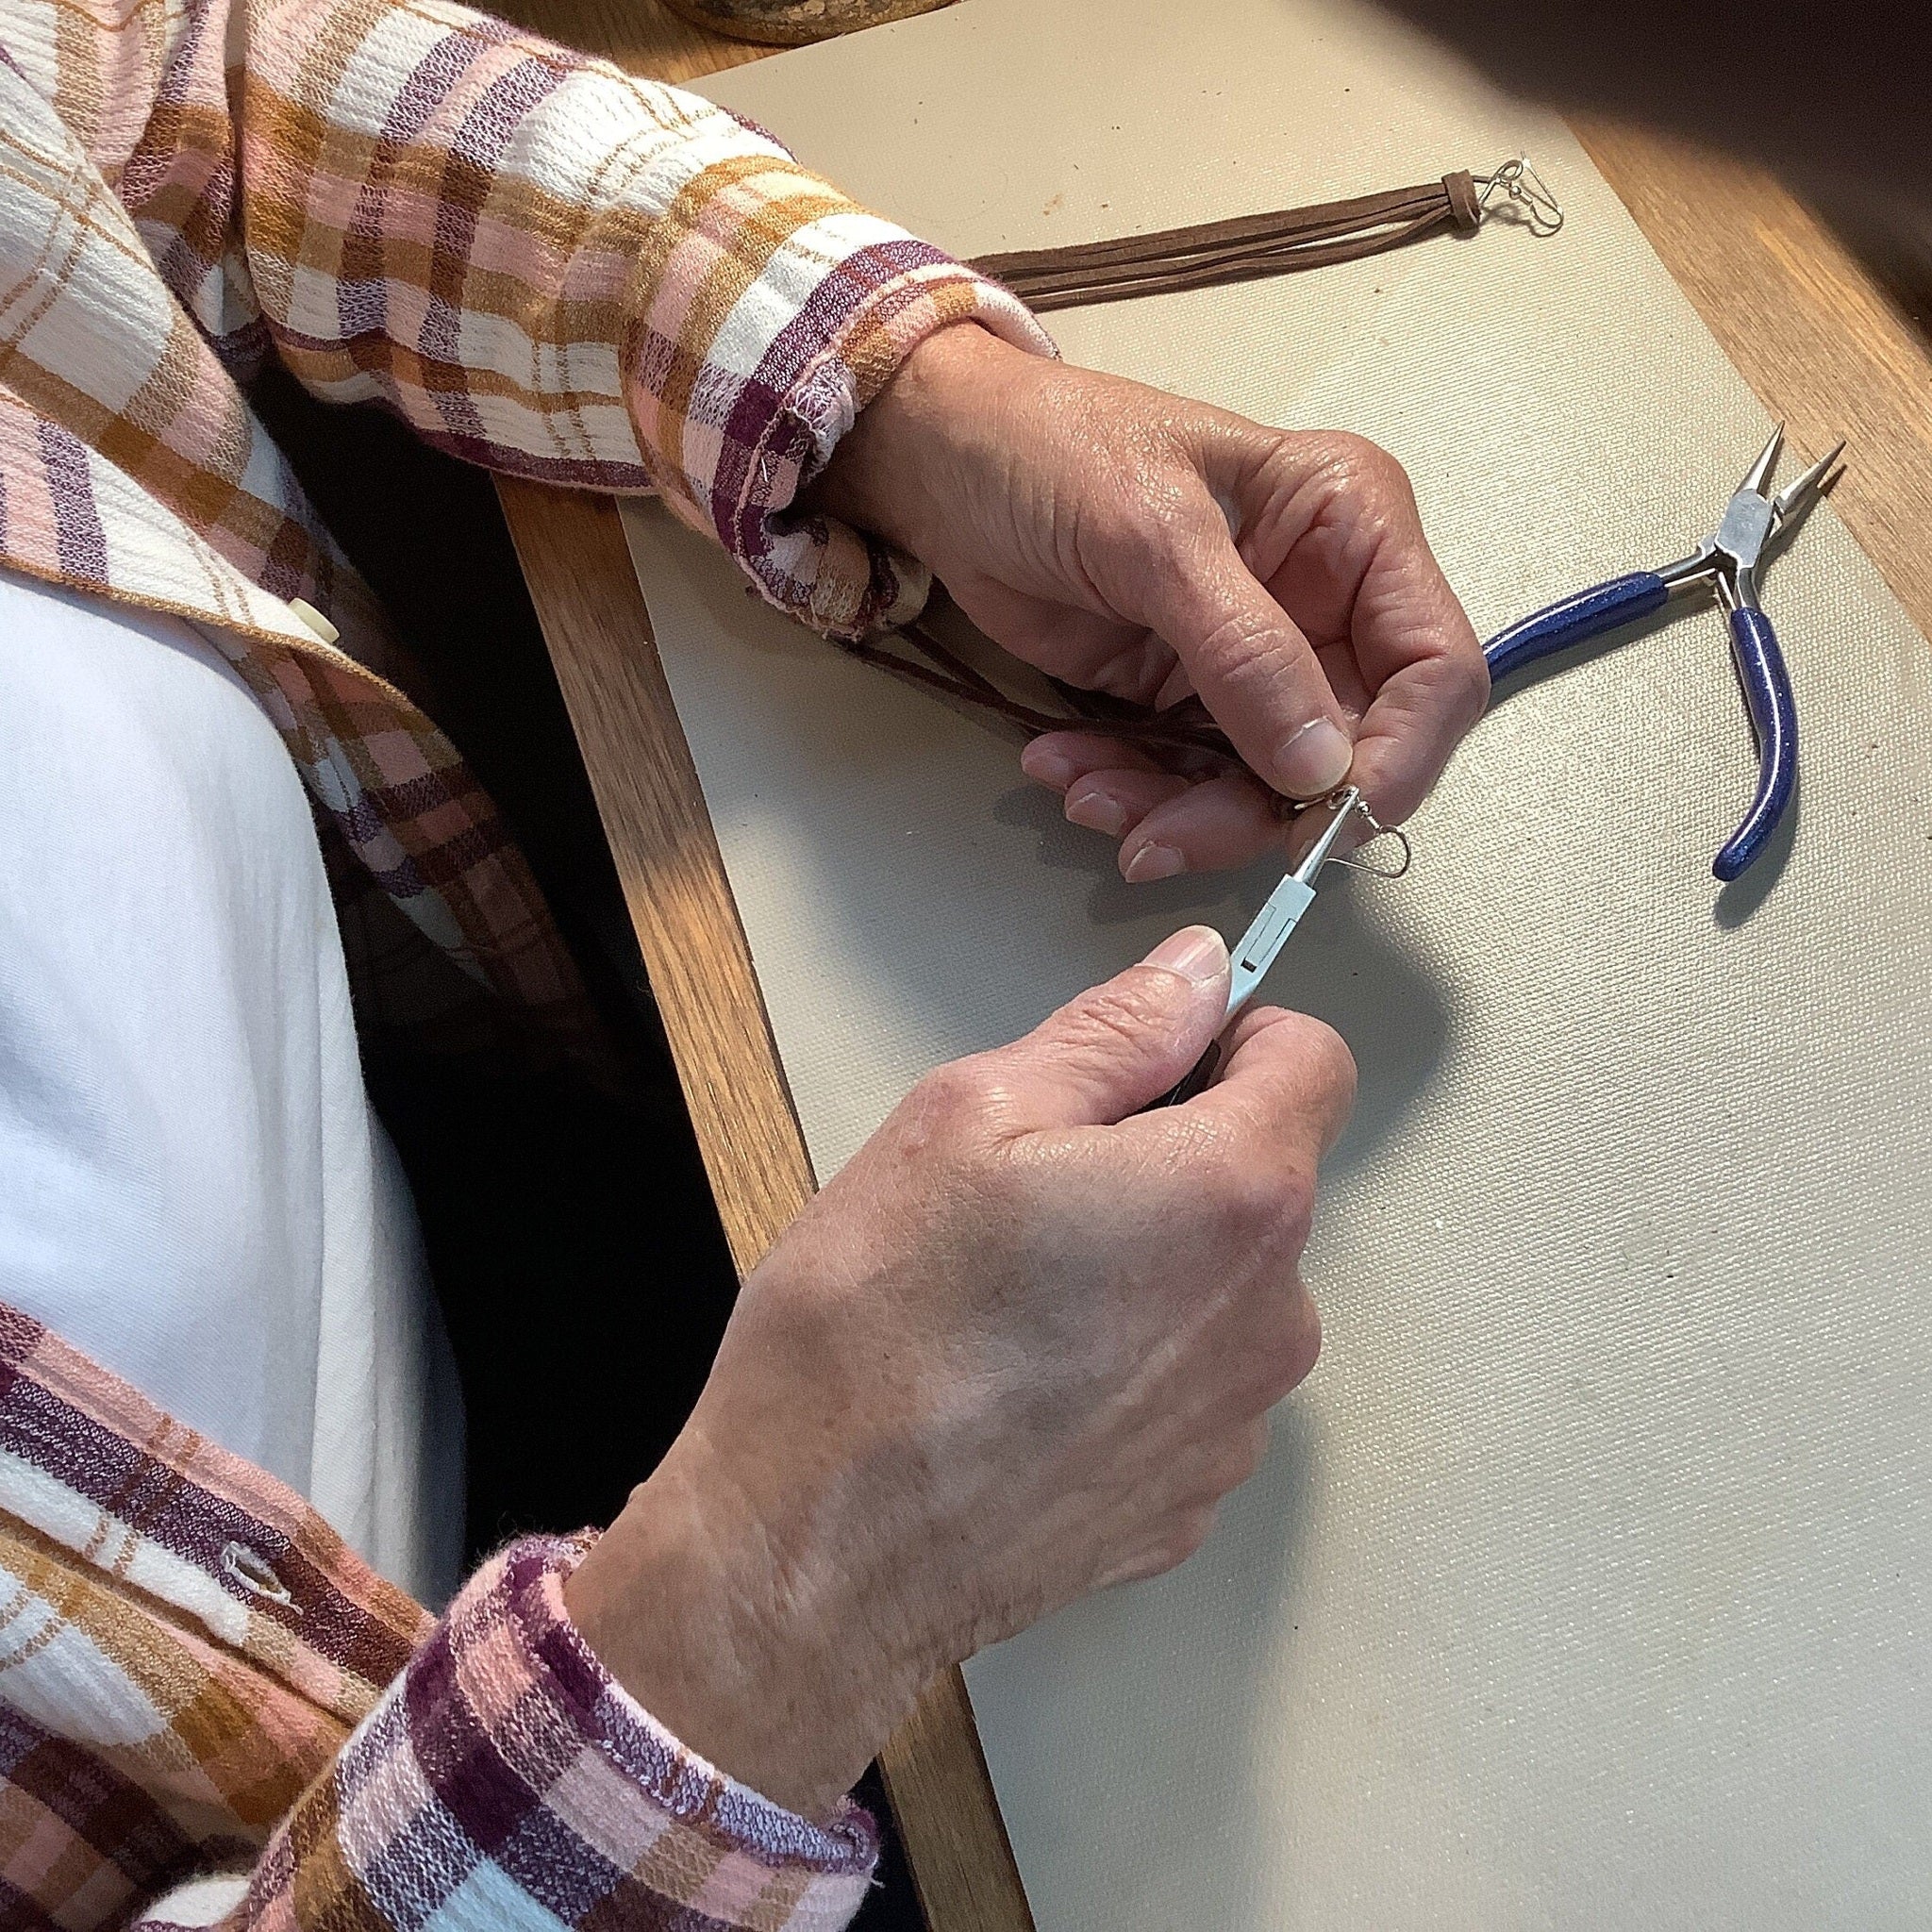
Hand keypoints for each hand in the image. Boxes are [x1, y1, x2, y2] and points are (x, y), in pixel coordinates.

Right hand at [565, 927, 1353, 1818]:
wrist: (815, 1550)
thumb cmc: (875, 1332)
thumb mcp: (967, 1116)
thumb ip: (1114, 1033)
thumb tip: (1196, 976)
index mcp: (1230, 1195)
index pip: (1313, 1060)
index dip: (1231, 1037)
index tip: (1152, 1059)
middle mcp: (1269, 1315)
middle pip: (1261, 1178)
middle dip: (1170, 1156)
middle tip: (1032, 1187)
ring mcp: (1235, 1421)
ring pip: (1221, 1285)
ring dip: (1149, 1264)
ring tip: (1013, 1296)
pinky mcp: (1190, 1496)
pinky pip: (1187, 1383)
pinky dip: (1128, 1361)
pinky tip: (1021, 1378)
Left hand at [816, 322, 1486, 880]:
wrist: (945, 463)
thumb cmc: (1049, 449)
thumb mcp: (1153, 537)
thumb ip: (1246, 651)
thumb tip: (1321, 766)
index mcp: (1351, 526)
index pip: (1431, 666)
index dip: (1399, 758)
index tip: (1331, 822)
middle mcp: (1320, 599)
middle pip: (1343, 751)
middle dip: (1256, 808)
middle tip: (1164, 838)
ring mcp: (1253, 658)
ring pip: (1261, 784)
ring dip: (1178, 813)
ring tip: (1089, 797)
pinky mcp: (1186, 697)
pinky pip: (1187, 780)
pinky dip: (1132, 794)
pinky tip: (1068, 771)